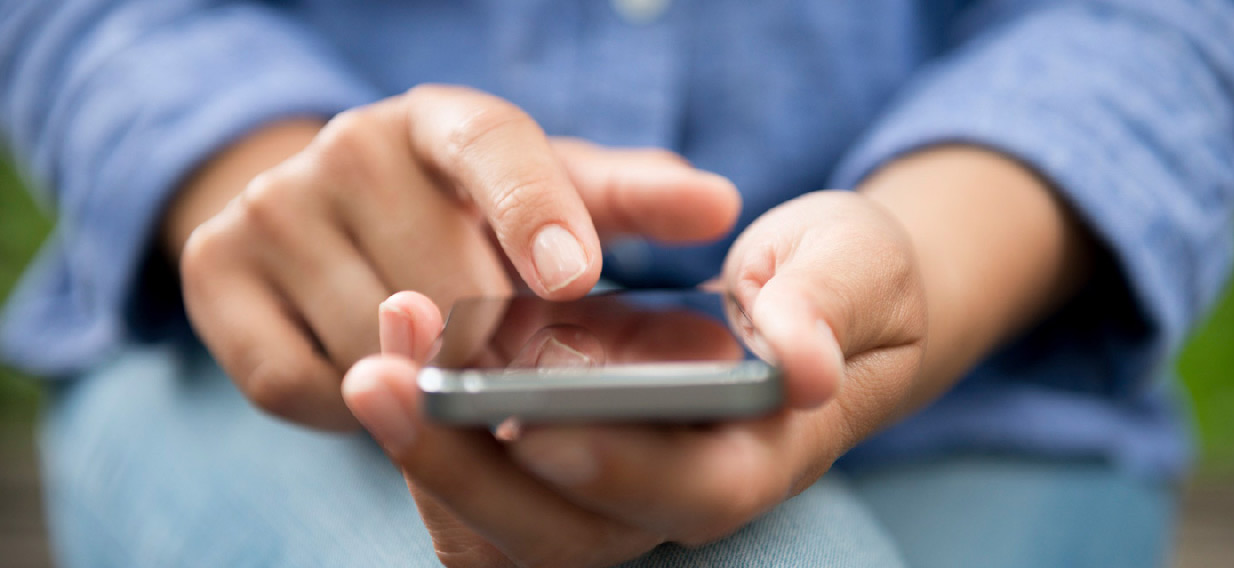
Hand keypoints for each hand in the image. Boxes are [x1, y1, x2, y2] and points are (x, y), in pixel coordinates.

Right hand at [168, 85, 739, 429]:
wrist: (333, 217)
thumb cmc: (472, 218)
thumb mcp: (553, 195)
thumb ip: (629, 201)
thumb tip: (716, 206)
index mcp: (443, 119)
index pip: (493, 149)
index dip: (535, 212)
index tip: (574, 279)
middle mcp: (351, 145)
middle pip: (442, 282)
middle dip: (500, 353)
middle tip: (532, 388)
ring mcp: (273, 206)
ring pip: (375, 344)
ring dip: (428, 384)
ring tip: (460, 377)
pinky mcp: (214, 273)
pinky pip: (300, 382)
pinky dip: (350, 406)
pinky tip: (383, 381)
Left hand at [342, 191, 925, 566]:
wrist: (807, 302)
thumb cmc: (841, 283)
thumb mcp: (857, 268)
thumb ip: (830, 306)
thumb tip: (804, 362)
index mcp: (758, 456)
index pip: (685, 493)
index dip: (609, 466)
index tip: (527, 420)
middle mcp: (674, 494)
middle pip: (565, 532)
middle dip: (469, 468)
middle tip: (386, 379)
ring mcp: (612, 488)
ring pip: (506, 522)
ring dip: (432, 450)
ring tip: (376, 356)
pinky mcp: (564, 462)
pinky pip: (483, 490)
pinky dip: (434, 437)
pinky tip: (395, 355)